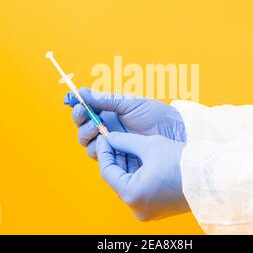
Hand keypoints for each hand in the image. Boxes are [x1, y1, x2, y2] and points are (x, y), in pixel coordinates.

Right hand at [64, 88, 185, 157]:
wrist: (174, 132)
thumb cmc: (154, 115)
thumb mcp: (128, 103)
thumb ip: (104, 100)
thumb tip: (80, 91)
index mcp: (107, 114)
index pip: (85, 114)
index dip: (79, 111)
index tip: (80, 106)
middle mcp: (107, 131)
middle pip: (83, 133)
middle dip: (84, 126)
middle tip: (95, 121)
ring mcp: (113, 147)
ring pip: (90, 147)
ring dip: (91, 139)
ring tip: (102, 131)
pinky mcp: (120, 161)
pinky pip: (103, 159)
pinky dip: (103, 151)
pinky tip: (111, 144)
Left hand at [96, 132, 188, 220]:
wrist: (210, 177)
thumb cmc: (181, 161)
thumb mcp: (149, 146)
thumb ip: (125, 141)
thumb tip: (110, 137)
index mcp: (132, 194)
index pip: (107, 171)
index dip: (104, 152)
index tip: (104, 137)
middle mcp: (136, 207)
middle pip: (117, 179)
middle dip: (116, 157)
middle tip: (114, 139)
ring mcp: (147, 210)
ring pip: (128, 184)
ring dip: (127, 166)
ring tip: (128, 146)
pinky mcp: (156, 209)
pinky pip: (140, 190)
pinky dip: (138, 175)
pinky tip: (140, 158)